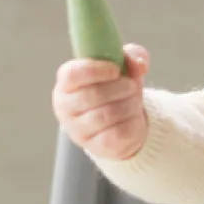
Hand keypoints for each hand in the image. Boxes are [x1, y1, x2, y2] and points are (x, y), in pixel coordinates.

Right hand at [52, 44, 149, 159]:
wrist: (124, 122)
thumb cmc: (118, 89)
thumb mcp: (125, 67)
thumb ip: (132, 56)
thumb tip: (138, 65)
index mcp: (66, 84)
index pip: (72, 75)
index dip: (95, 69)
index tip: (115, 69)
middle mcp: (66, 108)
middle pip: (93, 94)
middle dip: (121, 87)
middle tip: (131, 86)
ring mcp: (78, 130)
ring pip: (108, 114)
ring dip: (129, 104)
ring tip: (132, 101)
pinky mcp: (95, 147)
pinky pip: (117, 133)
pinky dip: (132, 122)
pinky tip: (132, 118)